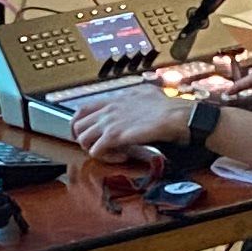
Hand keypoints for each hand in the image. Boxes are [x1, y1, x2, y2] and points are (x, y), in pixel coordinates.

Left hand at [66, 87, 190, 157]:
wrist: (173, 115)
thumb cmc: (166, 106)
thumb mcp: (145, 93)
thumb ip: (133, 96)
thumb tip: (136, 96)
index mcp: (113, 99)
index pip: (82, 110)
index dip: (79, 124)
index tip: (85, 133)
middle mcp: (107, 110)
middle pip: (78, 125)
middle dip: (84, 139)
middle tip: (97, 147)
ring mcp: (109, 123)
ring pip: (83, 139)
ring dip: (93, 149)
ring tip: (109, 153)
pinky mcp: (114, 137)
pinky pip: (95, 151)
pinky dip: (104, 157)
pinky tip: (119, 156)